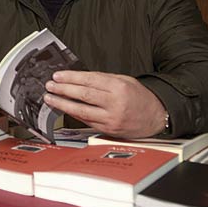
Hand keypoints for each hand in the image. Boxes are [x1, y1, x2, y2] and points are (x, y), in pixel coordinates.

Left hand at [43, 70, 166, 137]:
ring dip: (63, 104)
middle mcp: (115, 103)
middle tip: (49, 86)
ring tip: (50, 99)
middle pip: (83, 95)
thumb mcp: (125, 80)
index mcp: (119, 87)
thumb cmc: (141, 97)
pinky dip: (74, 114)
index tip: (58, 76)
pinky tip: (64, 109)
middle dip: (63, 90)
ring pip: (82, 111)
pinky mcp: (109, 130)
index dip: (71, 78)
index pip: (89, 80)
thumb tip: (79, 78)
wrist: (157, 116)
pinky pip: (87, 121)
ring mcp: (111, 118)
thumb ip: (103, 79)